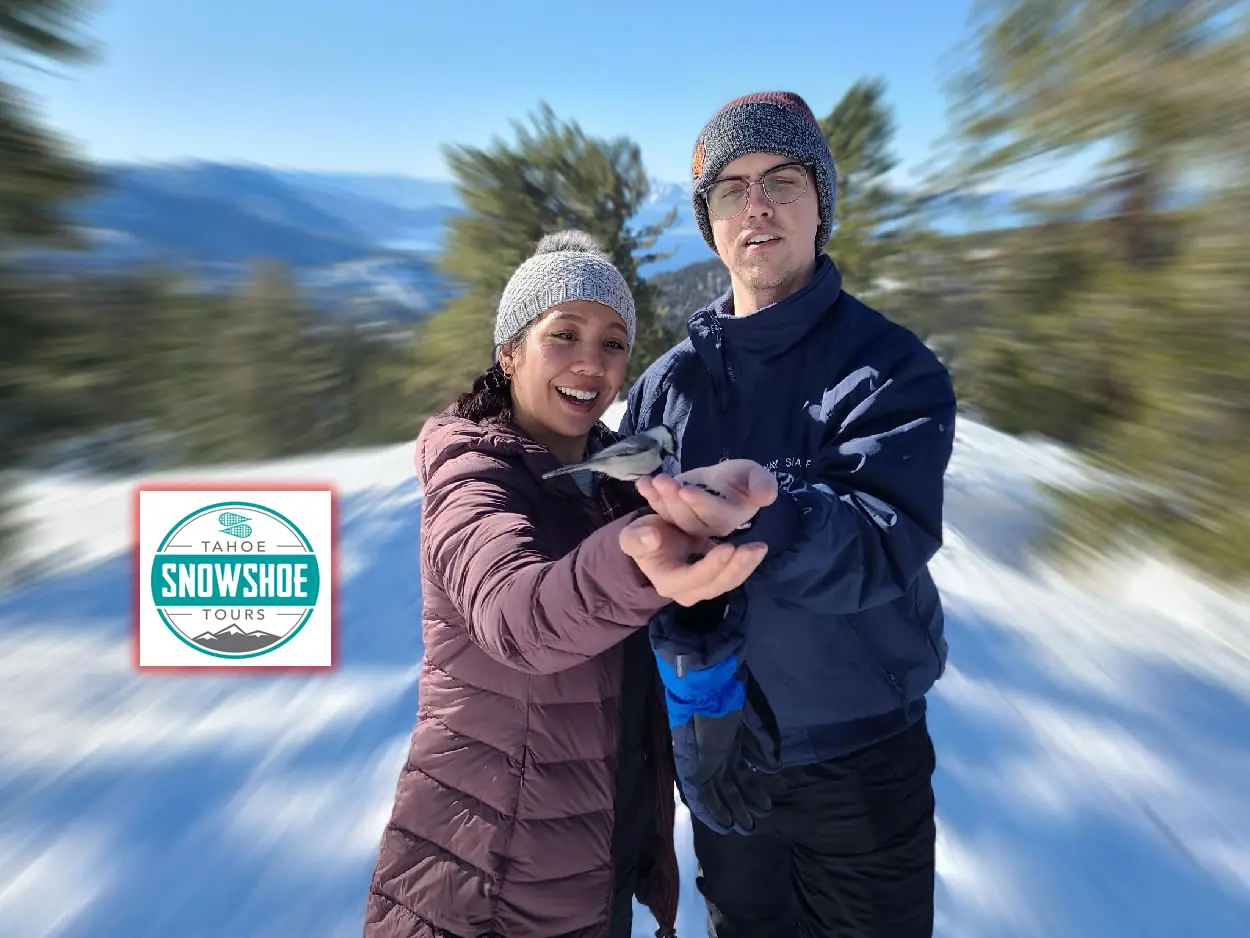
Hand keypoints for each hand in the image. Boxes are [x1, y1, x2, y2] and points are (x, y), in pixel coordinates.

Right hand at [619, 514, 766, 606]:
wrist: (650, 542)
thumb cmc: (642, 539)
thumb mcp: (632, 536)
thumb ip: (636, 538)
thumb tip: (651, 537)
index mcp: (668, 582)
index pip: (694, 578)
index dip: (712, 565)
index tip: (729, 546)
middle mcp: (687, 592)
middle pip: (717, 585)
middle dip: (738, 568)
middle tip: (757, 548)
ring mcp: (702, 587)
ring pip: (728, 582)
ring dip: (746, 567)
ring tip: (760, 548)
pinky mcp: (713, 578)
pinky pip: (731, 575)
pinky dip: (744, 563)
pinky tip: (756, 550)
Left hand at [636, 460, 777, 539]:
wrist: (722, 482)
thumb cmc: (741, 479)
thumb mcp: (755, 475)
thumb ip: (762, 483)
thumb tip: (766, 495)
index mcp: (730, 519)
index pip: (715, 515)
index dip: (700, 504)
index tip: (686, 490)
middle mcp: (707, 528)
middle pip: (689, 518)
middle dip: (674, 499)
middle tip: (663, 480)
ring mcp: (688, 525)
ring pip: (673, 516)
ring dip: (661, 498)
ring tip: (654, 479)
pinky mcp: (673, 518)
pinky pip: (660, 510)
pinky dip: (650, 496)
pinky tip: (642, 483)